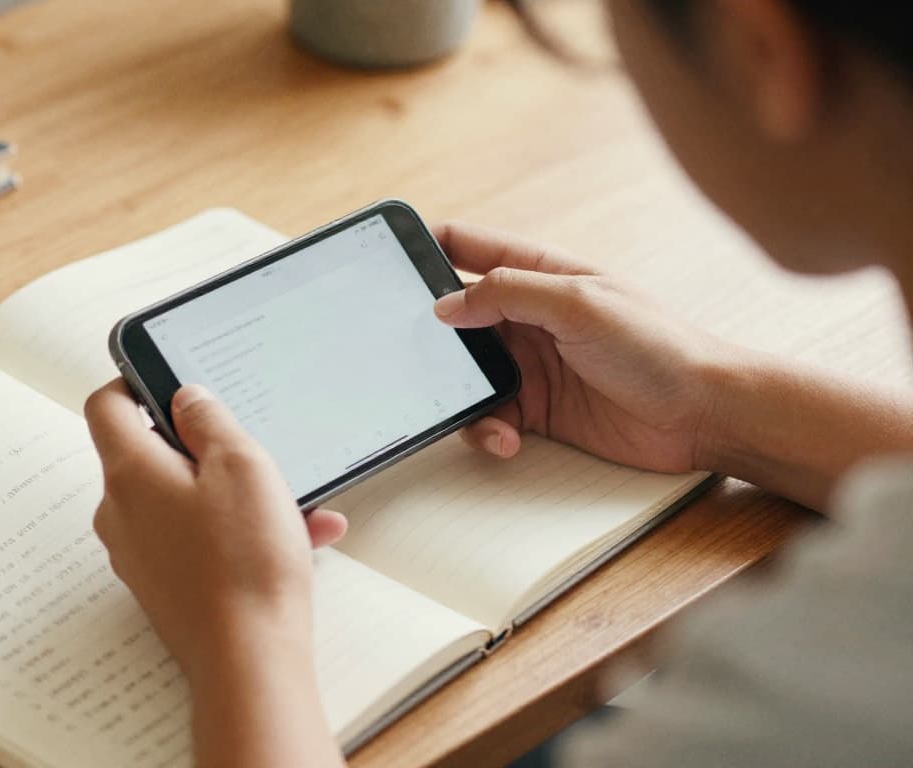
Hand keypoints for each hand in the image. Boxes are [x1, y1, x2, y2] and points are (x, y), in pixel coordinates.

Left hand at [83, 380, 346, 679]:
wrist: (249, 659)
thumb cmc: (244, 563)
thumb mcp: (241, 464)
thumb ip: (209, 420)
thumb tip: (186, 398)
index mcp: (130, 473)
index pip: (106, 406)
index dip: (135, 382)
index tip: (171, 381)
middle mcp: (122, 513)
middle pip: (150, 454)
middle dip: (205, 447)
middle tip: (252, 450)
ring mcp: (139, 554)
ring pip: (184, 501)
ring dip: (235, 494)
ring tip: (294, 505)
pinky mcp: (164, 586)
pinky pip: (197, 540)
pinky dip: (237, 533)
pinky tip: (296, 539)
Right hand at [431, 222, 734, 472]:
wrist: (704, 413)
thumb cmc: (657, 346)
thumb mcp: (578, 304)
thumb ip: (507, 294)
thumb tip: (444, 304)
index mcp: (539, 274)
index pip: (467, 246)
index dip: (424, 247)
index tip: (385, 261)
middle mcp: (527, 316)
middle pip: (455, 317)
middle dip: (428, 337)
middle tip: (405, 356)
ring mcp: (530, 364)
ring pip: (464, 374)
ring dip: (458, 395)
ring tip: (473, 410)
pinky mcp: (536, 410)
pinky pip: (489, 416)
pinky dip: (486, 429)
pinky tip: (506, 439)